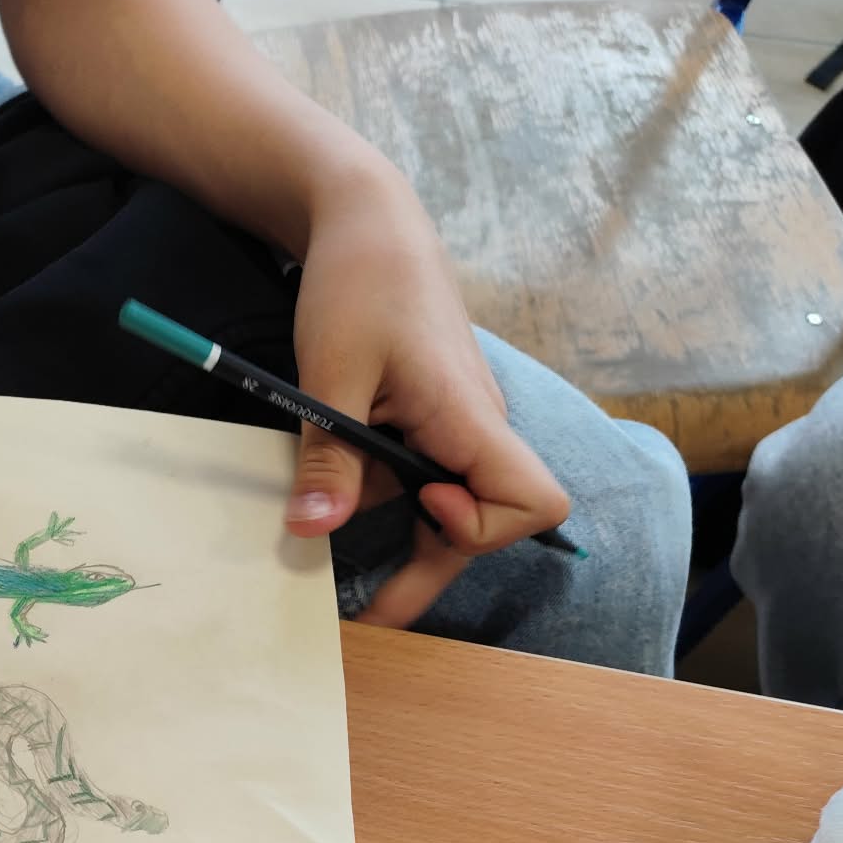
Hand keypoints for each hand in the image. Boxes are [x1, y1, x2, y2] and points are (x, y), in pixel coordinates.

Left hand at [286, 171, 570, 626]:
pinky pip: (417, 481)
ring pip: (441, 509)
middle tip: (359, 619)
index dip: (482, 527)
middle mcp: (477, 429)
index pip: (530, 502)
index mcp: (471, 415)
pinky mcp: (430, 424)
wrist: (368, 223)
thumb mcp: (331, 373)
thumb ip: (328, 456)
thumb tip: (311, 531)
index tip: (423, 507)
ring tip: (316, 539)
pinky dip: (376, 498)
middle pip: (483, 526)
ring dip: (387, 531)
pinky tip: (325, 494)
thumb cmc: (361, 282)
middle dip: (422, 574)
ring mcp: (457, 429)